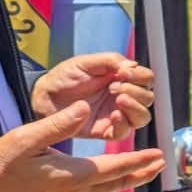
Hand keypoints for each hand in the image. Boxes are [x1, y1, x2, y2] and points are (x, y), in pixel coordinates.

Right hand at [0, 104, 166, 191]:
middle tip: (160, 164)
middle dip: (140, 174)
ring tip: (140, 174)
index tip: (159, 155)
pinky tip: (105, 187)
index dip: (139, 161)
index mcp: (71, 175)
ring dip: (124, 184)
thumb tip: (84, 108)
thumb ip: (58, 124)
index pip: (115, 168)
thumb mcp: (26, 137)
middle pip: (116, 184)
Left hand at [32, 52, 155, 141]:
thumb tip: (133, 65)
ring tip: (117, 100)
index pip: (146, 78)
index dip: (139, 76)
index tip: (122, 73)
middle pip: (147, 98)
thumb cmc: (64, 78)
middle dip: (134, 91)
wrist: (44, 97)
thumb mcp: (86, 62)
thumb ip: (111, 60)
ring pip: (142, 117)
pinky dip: (124, 123)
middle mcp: (122, 97)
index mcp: (121, 79)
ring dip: (135, 107)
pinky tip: (113, 115)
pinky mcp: (107, 131)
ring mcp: (116, 115)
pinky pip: (125, 132)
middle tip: (113, 87)